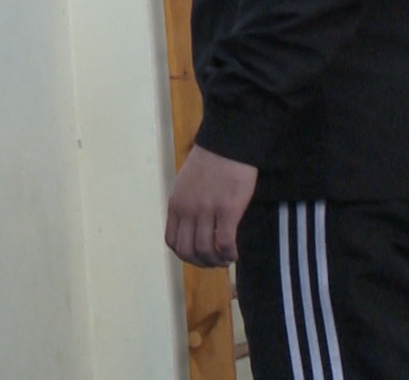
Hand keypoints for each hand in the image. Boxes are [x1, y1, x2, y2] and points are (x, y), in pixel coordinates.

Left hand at [165, 144, 257, 267]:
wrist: (227, 145)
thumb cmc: (210, 163)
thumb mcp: (186, 184)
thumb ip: (186, 204)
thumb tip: (192, 227)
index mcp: (175, 204)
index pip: (172, 241)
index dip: (186, 255)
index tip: (200, 256)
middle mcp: (187, 210)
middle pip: (187, 251)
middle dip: (201, 263)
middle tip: (216, 262)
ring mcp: (206, 210)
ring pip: (205, 251)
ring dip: (216, 261)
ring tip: (227, 259)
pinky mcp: (227, 210)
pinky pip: (224, 243)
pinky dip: (229, 254)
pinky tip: (235, 254)